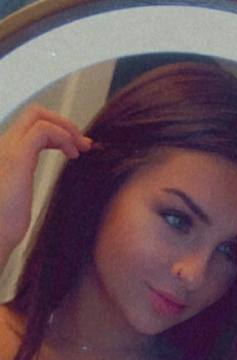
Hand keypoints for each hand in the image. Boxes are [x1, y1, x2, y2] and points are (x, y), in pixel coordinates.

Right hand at [0, 104, 91, 248]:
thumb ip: (21, 186)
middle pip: (34, 113)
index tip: (77, 148)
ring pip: (38, 115)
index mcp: (4, 153)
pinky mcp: (16, 157)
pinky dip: (63, 136)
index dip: (57, 130)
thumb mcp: (16, 200)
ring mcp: (7, 148)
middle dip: (64, 123)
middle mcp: (2, 145)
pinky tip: (72, 154)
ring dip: (67, 128)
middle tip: (84, 145)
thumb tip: (29, 191)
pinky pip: (43, 130)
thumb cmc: (3, 226)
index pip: (30, 125)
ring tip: (81, 150)